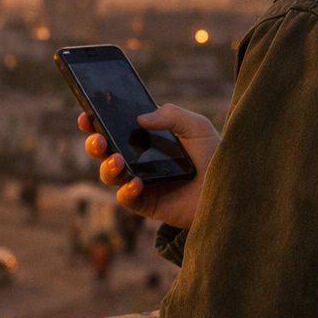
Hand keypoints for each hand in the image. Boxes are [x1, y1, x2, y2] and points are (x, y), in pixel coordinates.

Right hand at [78, 104, 218, 228]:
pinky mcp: (146, 203)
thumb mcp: (196, 127)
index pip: (114, 127)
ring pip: (109, 175)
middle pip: (104, 151)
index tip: (86, 114)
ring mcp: (140, 181)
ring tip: (117, 161)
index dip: (95, 121)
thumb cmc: (215, 156)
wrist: (230, 190)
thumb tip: (140, 118)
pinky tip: (136, 182)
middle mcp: (138, 159)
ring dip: (107, 167)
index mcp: (145, 137)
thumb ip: (171, 114)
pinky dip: (126, 190)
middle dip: (94, 143)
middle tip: (98, 139)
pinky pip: (126, 198)